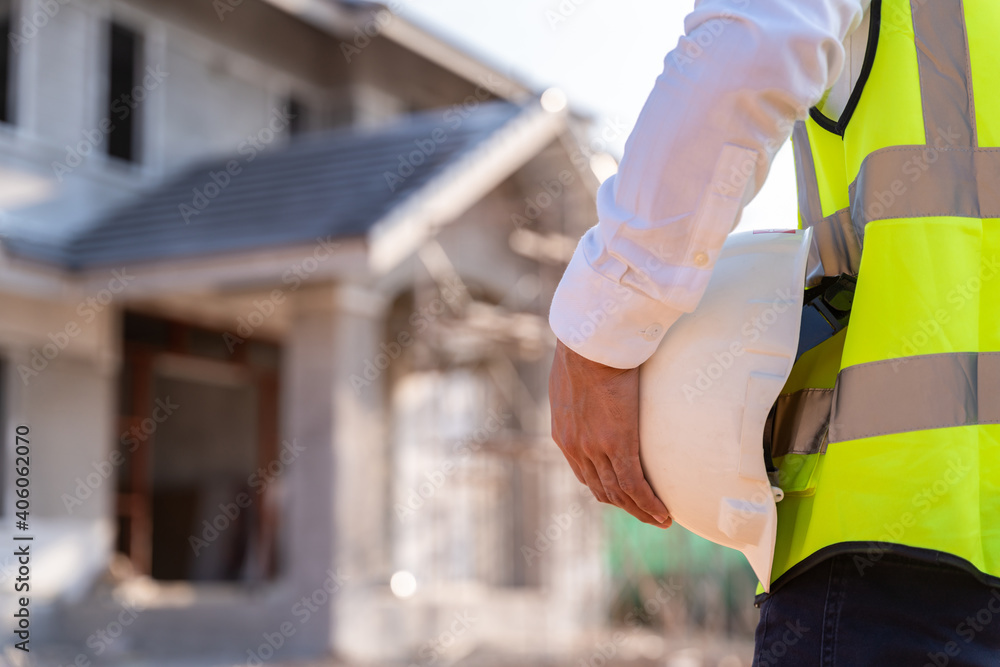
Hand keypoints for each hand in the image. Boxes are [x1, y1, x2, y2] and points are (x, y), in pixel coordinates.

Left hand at [548, 340, 671, 526]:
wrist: (589, 344)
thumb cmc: (586, 350)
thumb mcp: (574, 376)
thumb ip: (582, 391)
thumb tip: (597, 386)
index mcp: (565, 434)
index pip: (585, 474)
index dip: (604, 489)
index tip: (622, 496)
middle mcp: (576, 448)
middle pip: (601, 490)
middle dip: (623, 506)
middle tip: (645, 513)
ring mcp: (595, 449)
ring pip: (618, 493)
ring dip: (639, 510)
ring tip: (660, 518)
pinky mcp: (617, 445)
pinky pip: (635, 485)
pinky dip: (650, 504)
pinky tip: (664, 513)